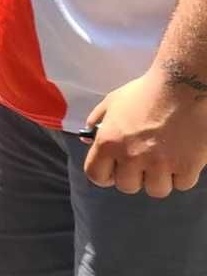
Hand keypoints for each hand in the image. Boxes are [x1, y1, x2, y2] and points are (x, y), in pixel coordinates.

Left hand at [84, 66, 206, 195]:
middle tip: (145, 161)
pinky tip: (183, 157)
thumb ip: (96, 121)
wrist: (183, 86)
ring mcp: (160, 164)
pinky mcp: (187, 166)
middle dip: (135, 176)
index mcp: (109, 142)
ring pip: (156, 189)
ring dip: (160, 178)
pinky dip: (183, 174)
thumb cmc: (146, 92)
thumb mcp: (112, 102)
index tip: (115, 171)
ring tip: (165, 160)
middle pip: (128, 186)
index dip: (105, 176)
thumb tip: (87, 140)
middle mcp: (132, 157)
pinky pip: (182, 184)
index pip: (96, 176)